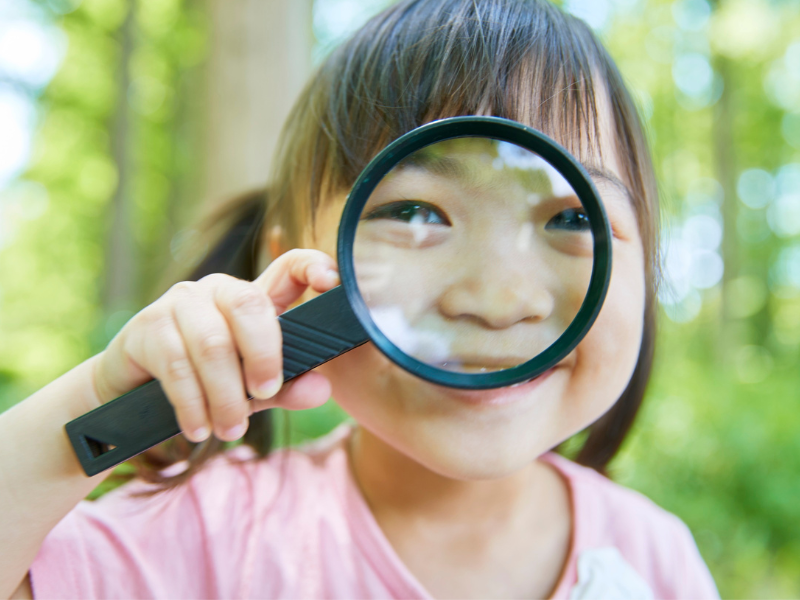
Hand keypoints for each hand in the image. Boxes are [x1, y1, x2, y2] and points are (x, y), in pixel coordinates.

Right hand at [92, 249, 338, 442]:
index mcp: (251, 299)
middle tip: (267, 393)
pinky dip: (193, 404)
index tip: (331, 281)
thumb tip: (322, 390)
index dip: (311, 265)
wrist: (129, 393)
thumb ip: (287, 388)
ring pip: (213, 344)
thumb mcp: (251, 390)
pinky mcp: (147, 326)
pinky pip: (176, 366)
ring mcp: (179, 303)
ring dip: (226, 395)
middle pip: (249, 305)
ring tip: (231, 430)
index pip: (287, 268)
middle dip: (263, 354)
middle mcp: (217, 290)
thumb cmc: (204, 385)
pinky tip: (199, 430)